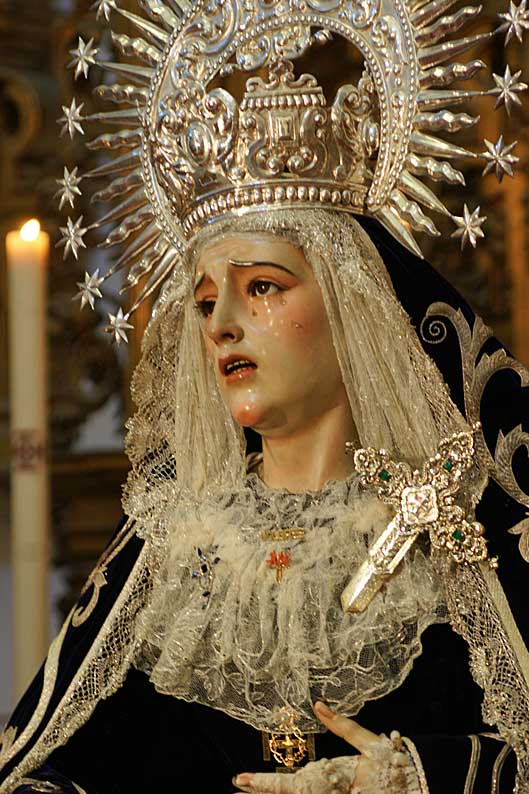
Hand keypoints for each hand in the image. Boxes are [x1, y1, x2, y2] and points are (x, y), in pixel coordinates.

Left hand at [234, 702, 382, 792]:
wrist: (424, 787)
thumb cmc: (396, 763)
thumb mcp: (370, 743)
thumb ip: (343, 726)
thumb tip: (318, 704)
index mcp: (338, 775)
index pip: (294, 783)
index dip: (266, 782)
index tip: (240, 777)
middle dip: (264, 792)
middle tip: (237, 784)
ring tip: (250, 790)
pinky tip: (283, 793)